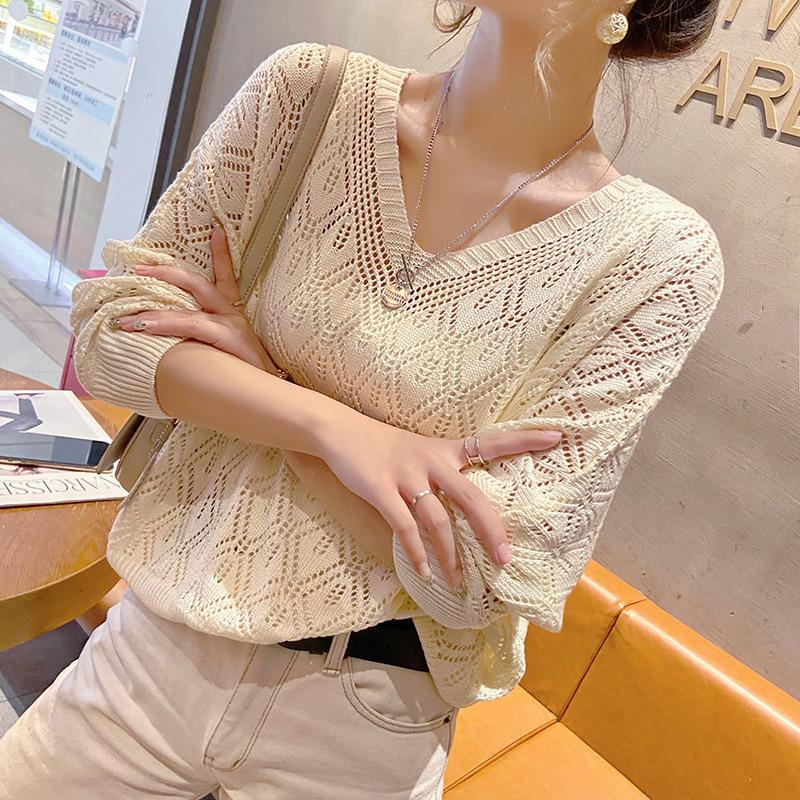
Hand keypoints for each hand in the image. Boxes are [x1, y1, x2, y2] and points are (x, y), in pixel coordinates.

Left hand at [111, 222, 284, 374]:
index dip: (221, 254)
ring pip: (187, 308)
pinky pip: (191, 326)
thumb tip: (175, 343)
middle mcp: (232, 315)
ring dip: (152, 310)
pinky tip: (145, 326)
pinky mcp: (228, 339)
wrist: (274, 394)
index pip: (226, 277)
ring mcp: (231, 326)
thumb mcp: (227, 353)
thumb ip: (205, 343)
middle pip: (198, 283)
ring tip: (126, 316)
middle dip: (165, 273)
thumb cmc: (249, 377)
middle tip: (138, 268)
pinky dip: (165, 324)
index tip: (215, 232)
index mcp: (233, 315)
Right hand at [315, 412, 562, 586]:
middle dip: (490, 531)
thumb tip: (472, 508)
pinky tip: (425, 572)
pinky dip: (417, 553)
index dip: (524, 440)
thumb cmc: (387, 446)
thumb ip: (446, 471)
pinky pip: (404, 528)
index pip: (491, 442)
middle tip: (505, 559)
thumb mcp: (421, 449)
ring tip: (458, 580)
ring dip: (450, 555)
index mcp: (446, 449)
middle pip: (471, 498)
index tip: (557, 437)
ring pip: (438, 521)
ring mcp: (406, 476)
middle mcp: (432, 461)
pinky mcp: (381, 490)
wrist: (341, 432)